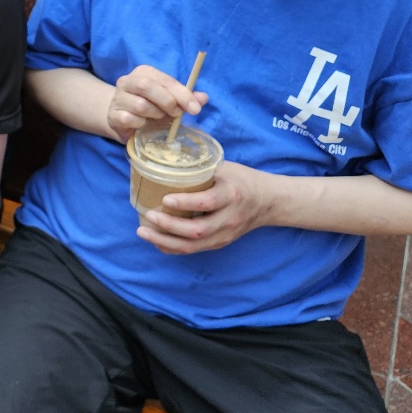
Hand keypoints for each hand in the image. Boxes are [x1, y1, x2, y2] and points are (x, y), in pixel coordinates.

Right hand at [106, 65, 208, 143]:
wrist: (123, 120)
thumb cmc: (150, 107)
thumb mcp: (170, 101)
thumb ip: (186, 98)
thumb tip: (204, 98)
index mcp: (143, 72)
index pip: (164, 79)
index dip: (182, 93)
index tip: (195, 108)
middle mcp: (127, 81)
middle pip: (146, 85)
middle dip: (167, 101)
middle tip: (177, 114)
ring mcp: (118, 98)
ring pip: (140, 105)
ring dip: (155, 114)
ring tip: (158, 118)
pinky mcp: (113, 115)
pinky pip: (131, 119)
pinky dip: (142, 124)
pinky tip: (143, 125)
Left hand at [135, 162, 273, 253]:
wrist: (268, 202)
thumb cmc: (242, 180)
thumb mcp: (225, 168)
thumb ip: (200, 169)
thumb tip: (165, 162)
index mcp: (231, 195)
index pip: (207, 202)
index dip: (185, 203)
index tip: (164, 199)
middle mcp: (229, 218)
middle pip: (197, 230)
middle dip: (168, 226)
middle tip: (147, 216)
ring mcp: (225, 234)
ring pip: (193, 245)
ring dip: (165, 241)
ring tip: (143, 231)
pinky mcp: (220, 243)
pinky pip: (195, 250)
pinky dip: (173, 247)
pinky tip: (156, 241)